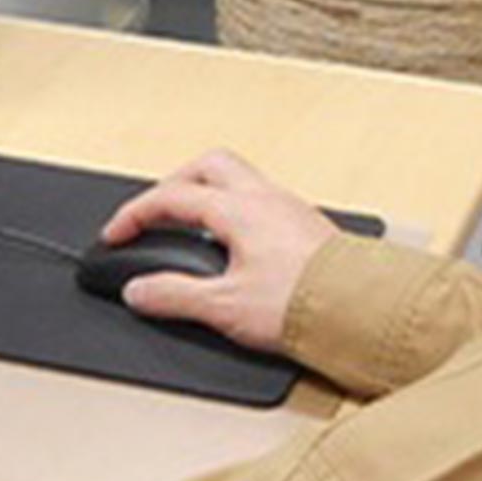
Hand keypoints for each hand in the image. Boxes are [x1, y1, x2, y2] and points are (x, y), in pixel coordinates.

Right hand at [100, 149, 337, 353]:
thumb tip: (138, 292)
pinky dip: (234, 213)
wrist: (367, 314)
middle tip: (154, 213)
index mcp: (240, 210)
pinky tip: (232, 245)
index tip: (115, 236)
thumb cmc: (307, 305)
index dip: (134, 215)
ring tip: (189, 226)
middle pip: (207, 166)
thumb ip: (173, 297)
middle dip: (172, 184)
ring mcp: (291, 209)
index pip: (171, 197)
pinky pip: (262, 202)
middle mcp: (267, 199)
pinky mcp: (308, 228)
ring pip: (238, 180)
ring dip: (206, 195)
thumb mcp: (224, 307)